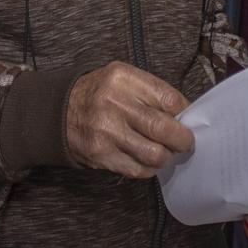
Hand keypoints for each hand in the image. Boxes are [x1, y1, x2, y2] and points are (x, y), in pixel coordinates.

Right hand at [66, 62, 193, 178]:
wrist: (59, 112)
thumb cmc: (100, 94)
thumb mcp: (123, 78)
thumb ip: (152, 92)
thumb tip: (184, 114)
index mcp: (123, 78)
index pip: (169, 99)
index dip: (185, 113)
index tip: (187, 119)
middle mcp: (114, 104)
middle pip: (163, 128)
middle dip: (182, 139)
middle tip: (185, 141)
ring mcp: (107, 132)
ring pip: (154, 154)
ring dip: (167, 156)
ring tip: (166, 151)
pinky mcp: (102, 155)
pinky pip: (138, 169)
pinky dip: (149, 167)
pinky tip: (148, 160)